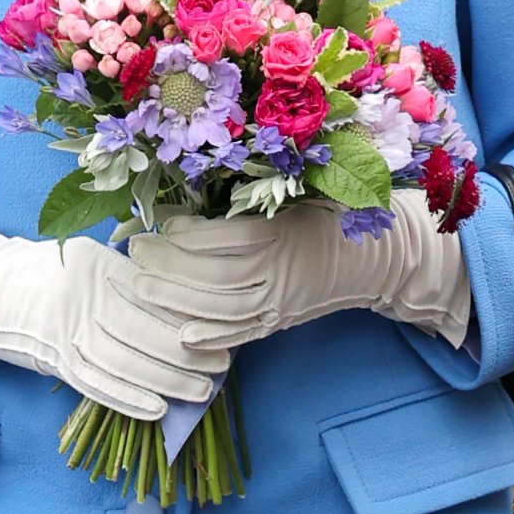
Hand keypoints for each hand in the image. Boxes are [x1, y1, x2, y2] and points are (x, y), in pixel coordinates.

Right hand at [0, 232, 232, 420]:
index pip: (149, 293)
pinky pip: (94, 384)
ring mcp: (61, 330)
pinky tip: (157, 409)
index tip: (216, 329)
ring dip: (164, 380)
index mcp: (93, 264)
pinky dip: (127, 399)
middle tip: (221, 365)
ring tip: (200, 391)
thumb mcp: (88, 260)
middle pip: (139, 329)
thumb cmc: (52, 275)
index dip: (184, 314)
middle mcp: (77, 297)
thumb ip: (128, 278)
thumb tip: (182, 307)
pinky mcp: (52, 360)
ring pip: (121, 361)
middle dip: (184, 351)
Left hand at [127, 191, 470, 350]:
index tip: (160, 226)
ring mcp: (283, 301)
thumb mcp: (304, 191)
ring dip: (178, 300)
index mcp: (287, 232)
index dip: (191, 236)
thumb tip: (200, 177)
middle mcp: (284, 271)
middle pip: (218, 276)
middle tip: (133, 254)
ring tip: (140, 286)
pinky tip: (181, 335)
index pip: (231, 239)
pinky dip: (212, 336)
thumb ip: (261, 188)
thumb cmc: (332, 214)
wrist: (379, 257)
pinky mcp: (282, 321)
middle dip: (170, 268)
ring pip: (224, 308)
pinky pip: (243, 334)